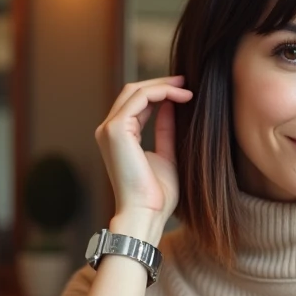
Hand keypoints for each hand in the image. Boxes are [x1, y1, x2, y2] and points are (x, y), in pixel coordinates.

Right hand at [96, 75, 192, 228]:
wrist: (147, 213)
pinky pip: (140, 97)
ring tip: (187, 88)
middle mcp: (108, 130)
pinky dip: (162, 92)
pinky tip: (182, 97)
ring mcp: (109, 129)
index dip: (159, 92)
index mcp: (118, 137)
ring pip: (135, 90)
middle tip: (186, 82)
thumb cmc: (157, 195)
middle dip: (161, 83)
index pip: (135, 103)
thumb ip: (166, 130)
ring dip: (163, 85)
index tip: (184, 91)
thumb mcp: (166, 155)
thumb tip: (171, 106)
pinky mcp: (116, 129)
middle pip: (133, 91)